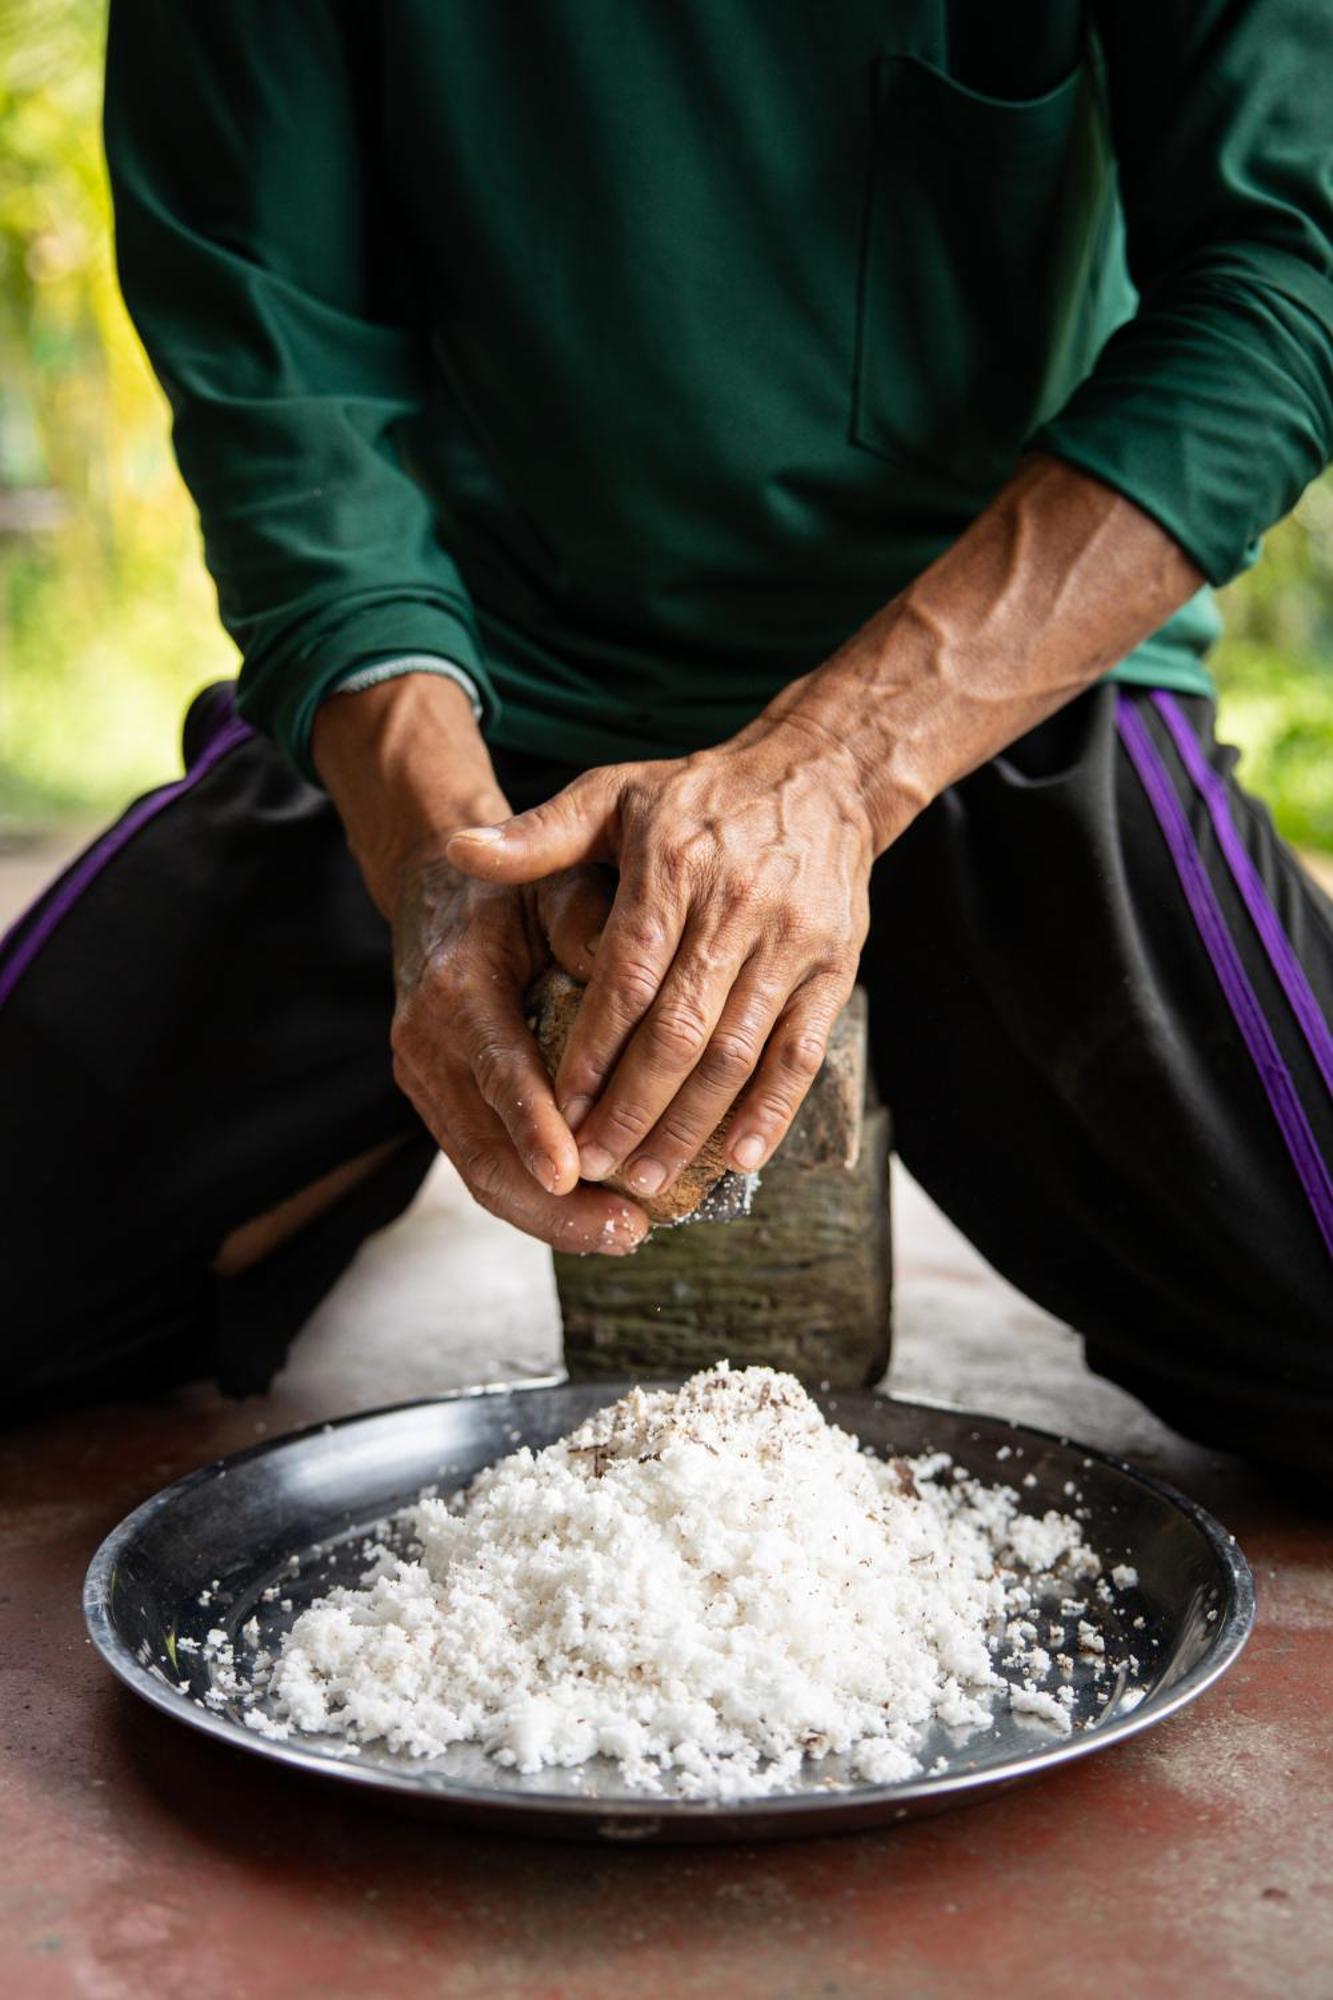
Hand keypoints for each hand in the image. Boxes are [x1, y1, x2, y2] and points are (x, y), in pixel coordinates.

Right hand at [390, 855, 650, 1252]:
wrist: (439, 887)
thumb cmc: (517, 888)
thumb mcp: (557, 885)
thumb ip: (591, 927)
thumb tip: (643, 990)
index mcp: (456, 987)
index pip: (497, 1070)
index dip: (533, 1127)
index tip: (572, 1174)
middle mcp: (428, 1043)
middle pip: (483, 1149)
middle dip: (553, 1204)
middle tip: (627, 1230)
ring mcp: (426, 1080)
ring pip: (480, 1172)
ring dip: (550, 1216)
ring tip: (622, 1235)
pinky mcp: (437, 1102)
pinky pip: (480, 1164)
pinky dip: (534, 1197)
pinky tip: (592, 1214)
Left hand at [445, 716, 873, 1201]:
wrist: (820, 776)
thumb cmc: (696, 795)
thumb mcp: (612, 794)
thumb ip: (537, 835)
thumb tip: (455, 853)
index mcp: (672, 869)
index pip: (627, 976)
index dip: (594, 1050)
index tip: (560, 1111)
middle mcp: (735, 909)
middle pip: (681, 1031)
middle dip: (634, 1107)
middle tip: (594, 1164)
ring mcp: (790, 944)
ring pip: (737, 1053)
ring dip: (691, 1124)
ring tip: (647, 1178)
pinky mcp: (834, 970)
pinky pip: (803, 1052)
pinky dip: (773, 1110)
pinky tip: (738, 1157)